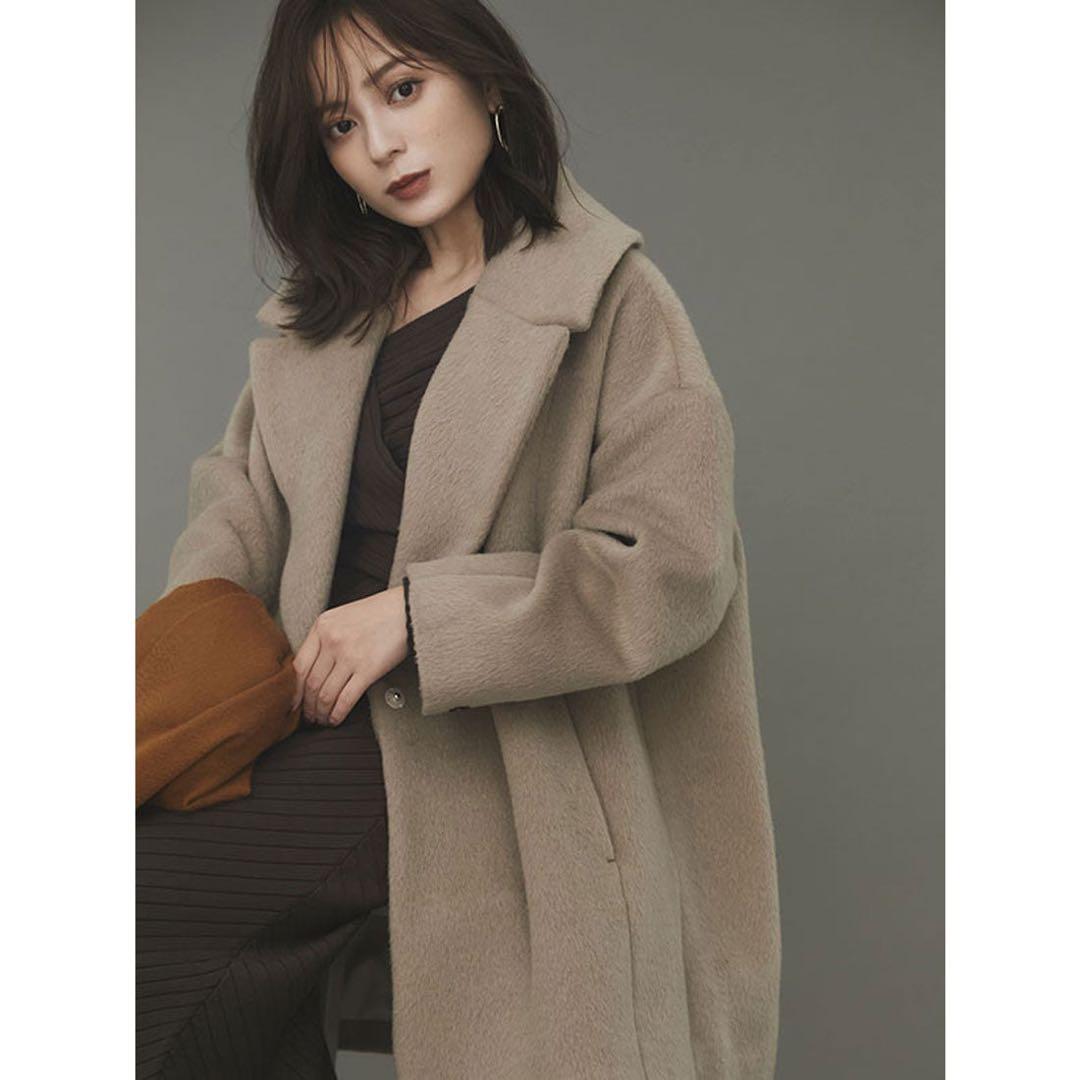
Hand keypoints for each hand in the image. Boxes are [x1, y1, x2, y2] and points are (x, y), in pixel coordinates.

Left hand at [290, 585, 408, 725]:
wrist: (407, 609)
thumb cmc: (378, 613)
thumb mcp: (342, 616)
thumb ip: (325, 637)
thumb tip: (311, 669)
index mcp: (321, 626)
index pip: (298, 666)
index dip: (293, 691)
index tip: (293, 704)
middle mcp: (331, 640)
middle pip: (310, 683)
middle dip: (307, 706)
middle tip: (309, 717)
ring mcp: (349, 655)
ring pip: (325, 694)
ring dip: (321, 713)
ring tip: (322, 720)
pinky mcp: (368, 669)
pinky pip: (345, 699)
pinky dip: (337, 713)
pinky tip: (336, 719)